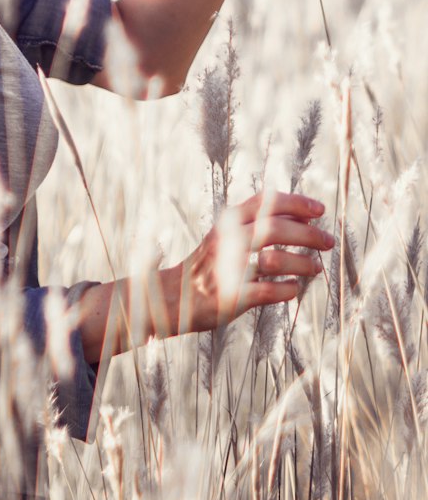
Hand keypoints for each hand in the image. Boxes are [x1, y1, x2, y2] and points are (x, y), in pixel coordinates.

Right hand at [160, 191, 332, 338]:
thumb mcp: (224, 235)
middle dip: (308, 234)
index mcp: (226, 222)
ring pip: (274, 259)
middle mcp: (226, 241)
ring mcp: (227, 268)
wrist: (171, 297)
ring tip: (316, 267)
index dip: (296, 203)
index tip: (320, 209)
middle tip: (328, 241)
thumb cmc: (206, 266)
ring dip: (302, 263)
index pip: (265, 202)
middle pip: (274, 228)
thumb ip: (254, 224)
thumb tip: (299, 214)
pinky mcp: (231, 296)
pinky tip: (295, 288)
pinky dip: (288, 289)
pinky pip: (269, 290)